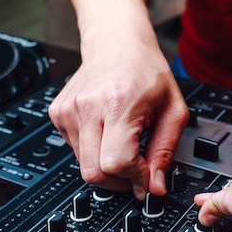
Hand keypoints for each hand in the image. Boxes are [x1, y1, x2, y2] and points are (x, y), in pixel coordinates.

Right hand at [48, 42, 188, 198]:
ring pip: (83, 166)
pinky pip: (75, 151)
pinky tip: (107, 135)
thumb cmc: (147, 72)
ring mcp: (68, 111)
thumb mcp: (173, 111)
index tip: (147, 178)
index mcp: (118, 103)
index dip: (135, 178)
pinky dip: (94, 153)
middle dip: (119, 181)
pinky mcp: (58, 114)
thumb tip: (155, 187)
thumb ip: (165, 152)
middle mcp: (87, 107)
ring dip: (107, 167)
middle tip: (135, 172)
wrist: (117, 44)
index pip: (117, 162)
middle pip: (95, 172)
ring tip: (124, 146)